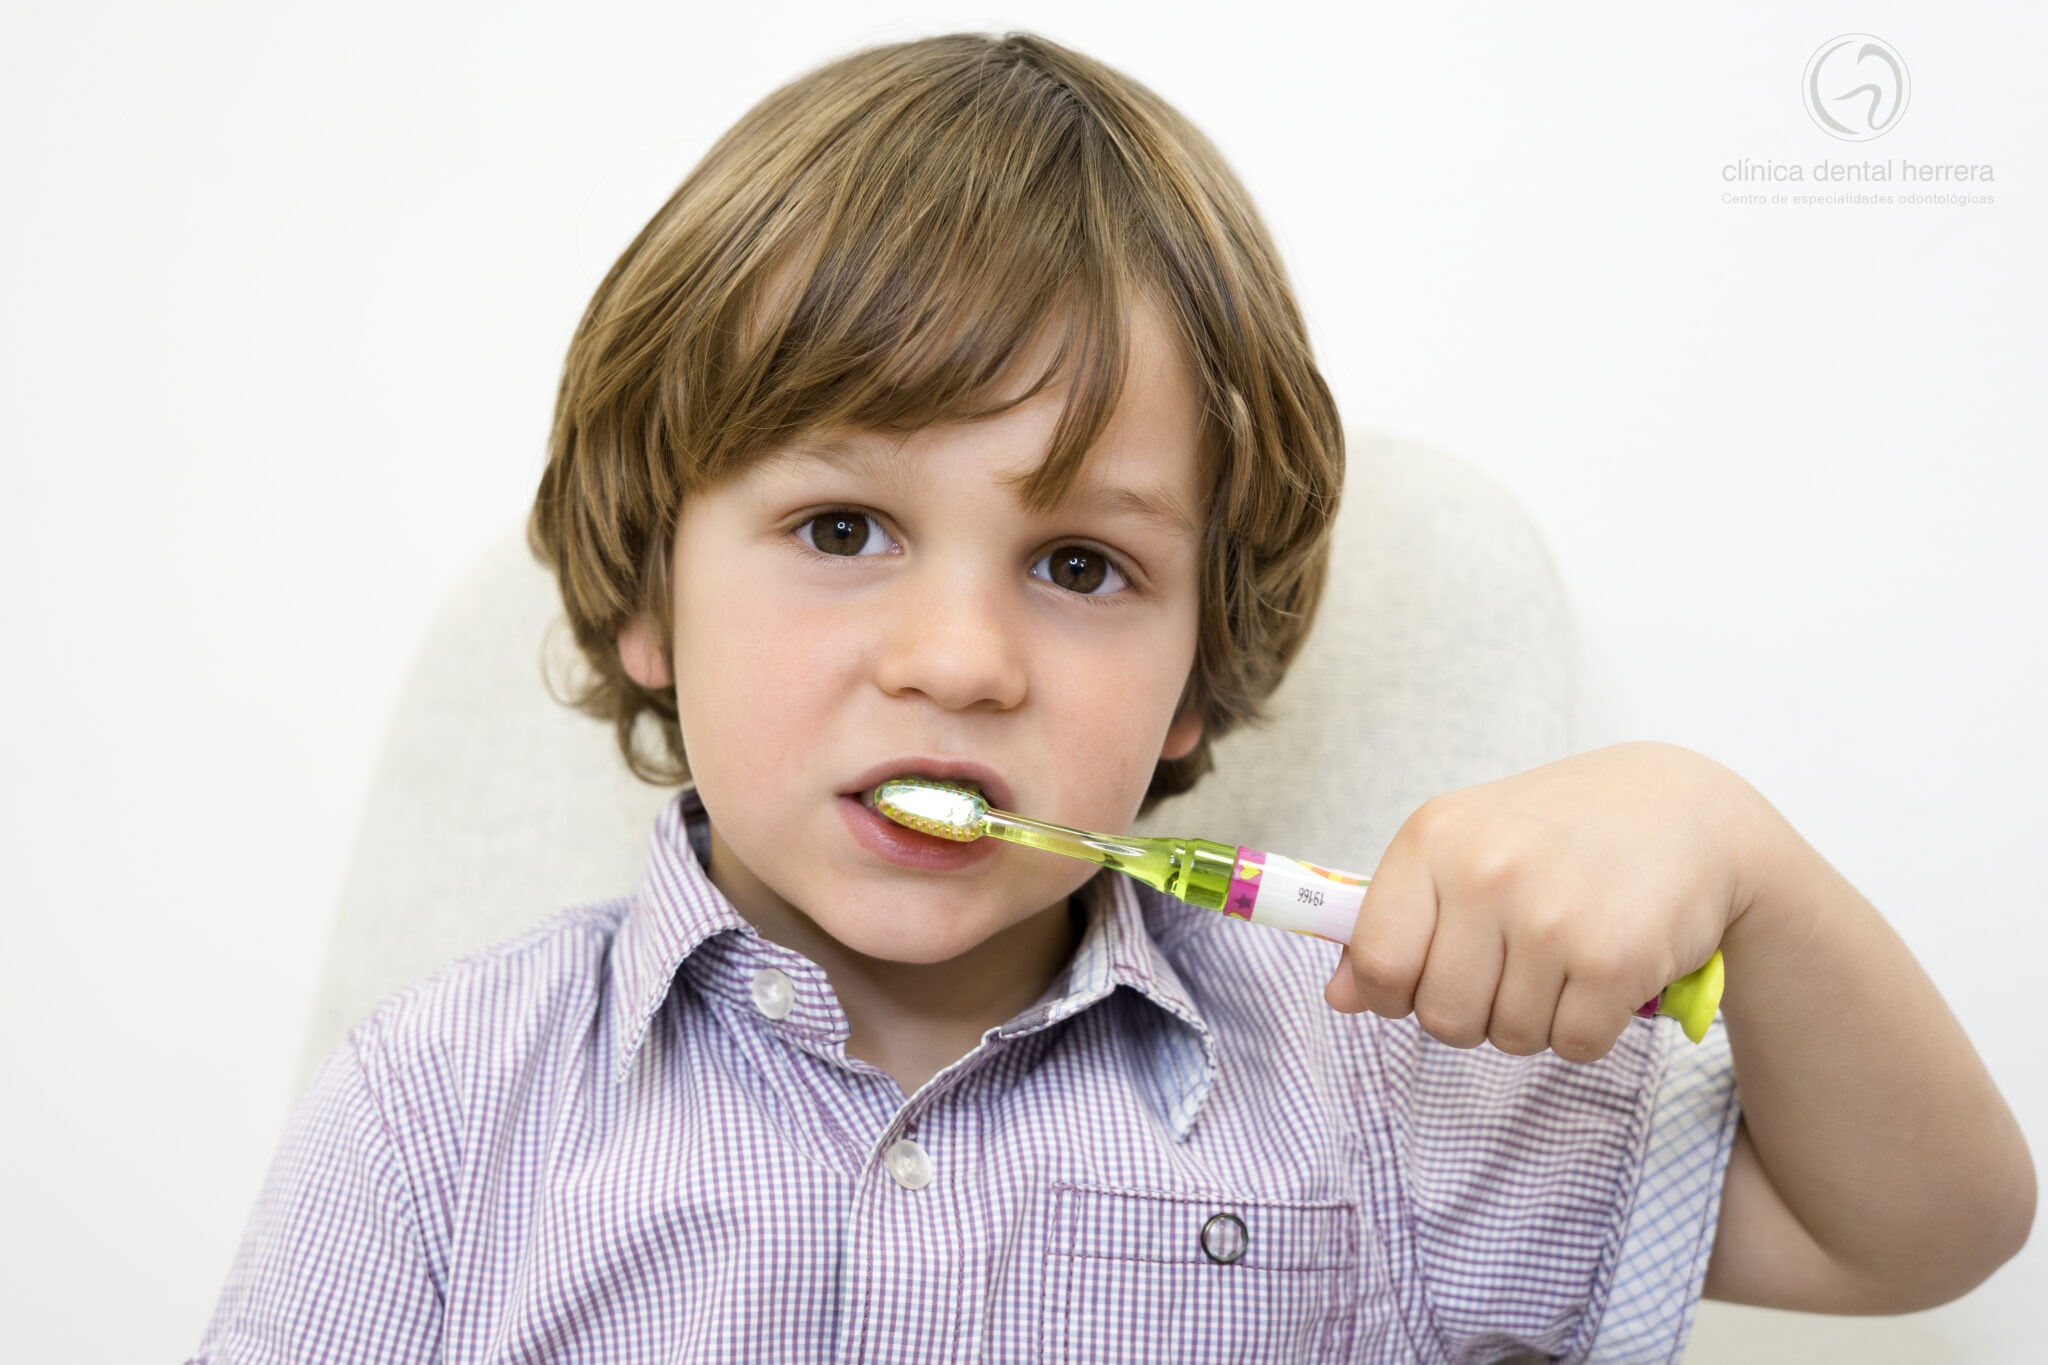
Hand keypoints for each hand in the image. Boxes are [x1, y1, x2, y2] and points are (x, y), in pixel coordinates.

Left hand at [1323, 740, 1763, 1061]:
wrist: (1685, 811)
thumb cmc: (1556, 834)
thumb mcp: (1461, 849)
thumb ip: (1393, 921)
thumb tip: (1340, 998)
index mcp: (1433, 838)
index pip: (1377, 961)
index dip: (1392, 993)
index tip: (1421, 983)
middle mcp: (1487, 872)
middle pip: (1443, 1017)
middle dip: (1473, 1013)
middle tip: (1509, 967)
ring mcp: (1552, 916)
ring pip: (1511, 1037)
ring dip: (1535, 1019)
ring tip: (1561, 959)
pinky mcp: (1616, 959)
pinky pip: (1575, 1044)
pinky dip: (1588, 1027)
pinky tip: (1602, 972)